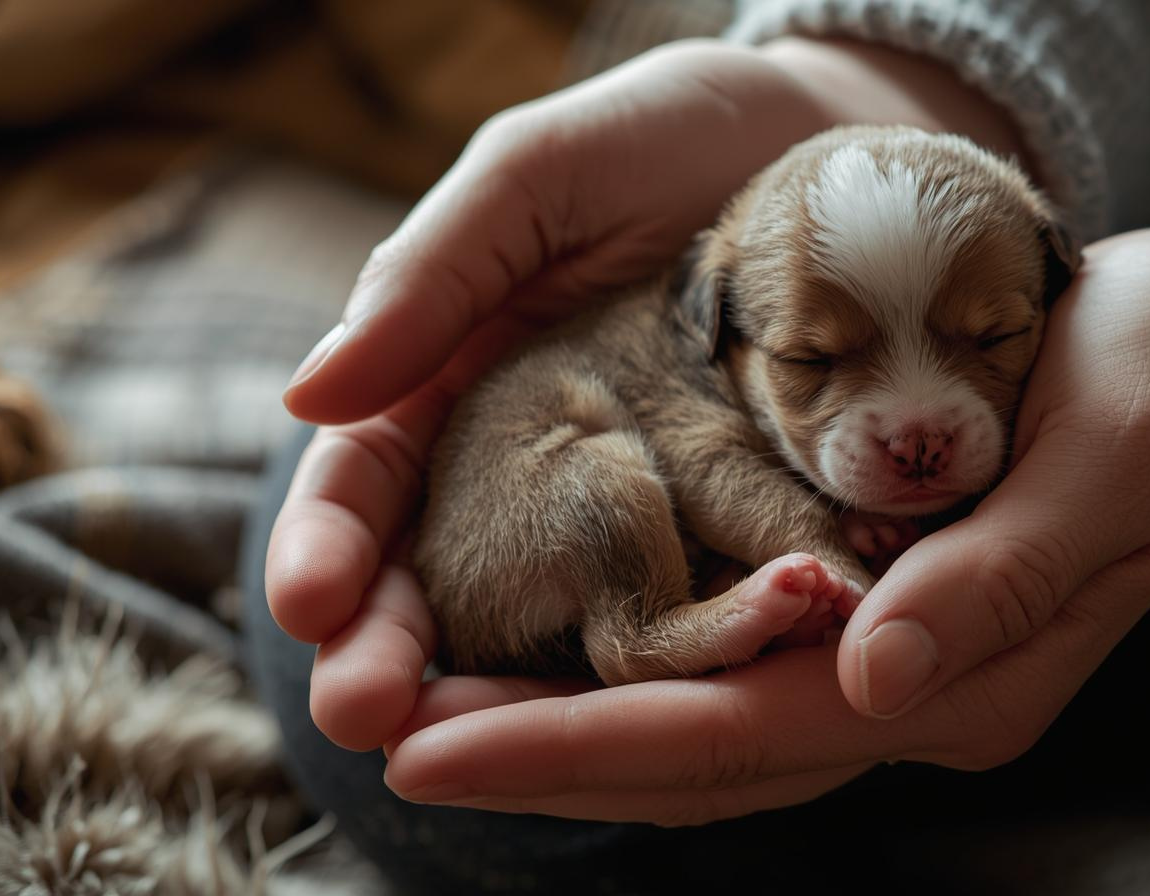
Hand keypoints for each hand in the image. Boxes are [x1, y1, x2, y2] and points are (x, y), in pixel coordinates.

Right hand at [266, 37, 1027, 750]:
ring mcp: (639, 516)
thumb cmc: (666, 139)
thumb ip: (432, 276)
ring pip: (561, 623)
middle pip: (442, 586)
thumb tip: (307, 394)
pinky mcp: (741, 534)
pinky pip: (706, 601)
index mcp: (458, 392)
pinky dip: (700, 640)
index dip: (329, 549)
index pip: (368, 489)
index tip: (310, 601)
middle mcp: (538, 475)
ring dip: (519, 695)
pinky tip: (688, 669)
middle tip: (364, 714)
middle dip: (393, 657)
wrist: (841, 145)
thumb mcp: (537, 179)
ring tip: (480, 742)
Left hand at [375, 227, 1149, 822]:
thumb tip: (870, 678)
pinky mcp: (880, 621)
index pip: (746, 735)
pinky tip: (546, 652)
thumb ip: (993, 576)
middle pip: (702, 760)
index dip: (583, 750)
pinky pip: (728, 674)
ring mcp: (898, 670)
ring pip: (704, 735)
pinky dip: (627, 677)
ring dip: (565, 731)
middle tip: (380, 731)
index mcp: (972, 676)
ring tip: (427, 705)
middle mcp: (918, 696)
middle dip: (539, 758)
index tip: (430, 745)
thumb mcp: (1104, 459)